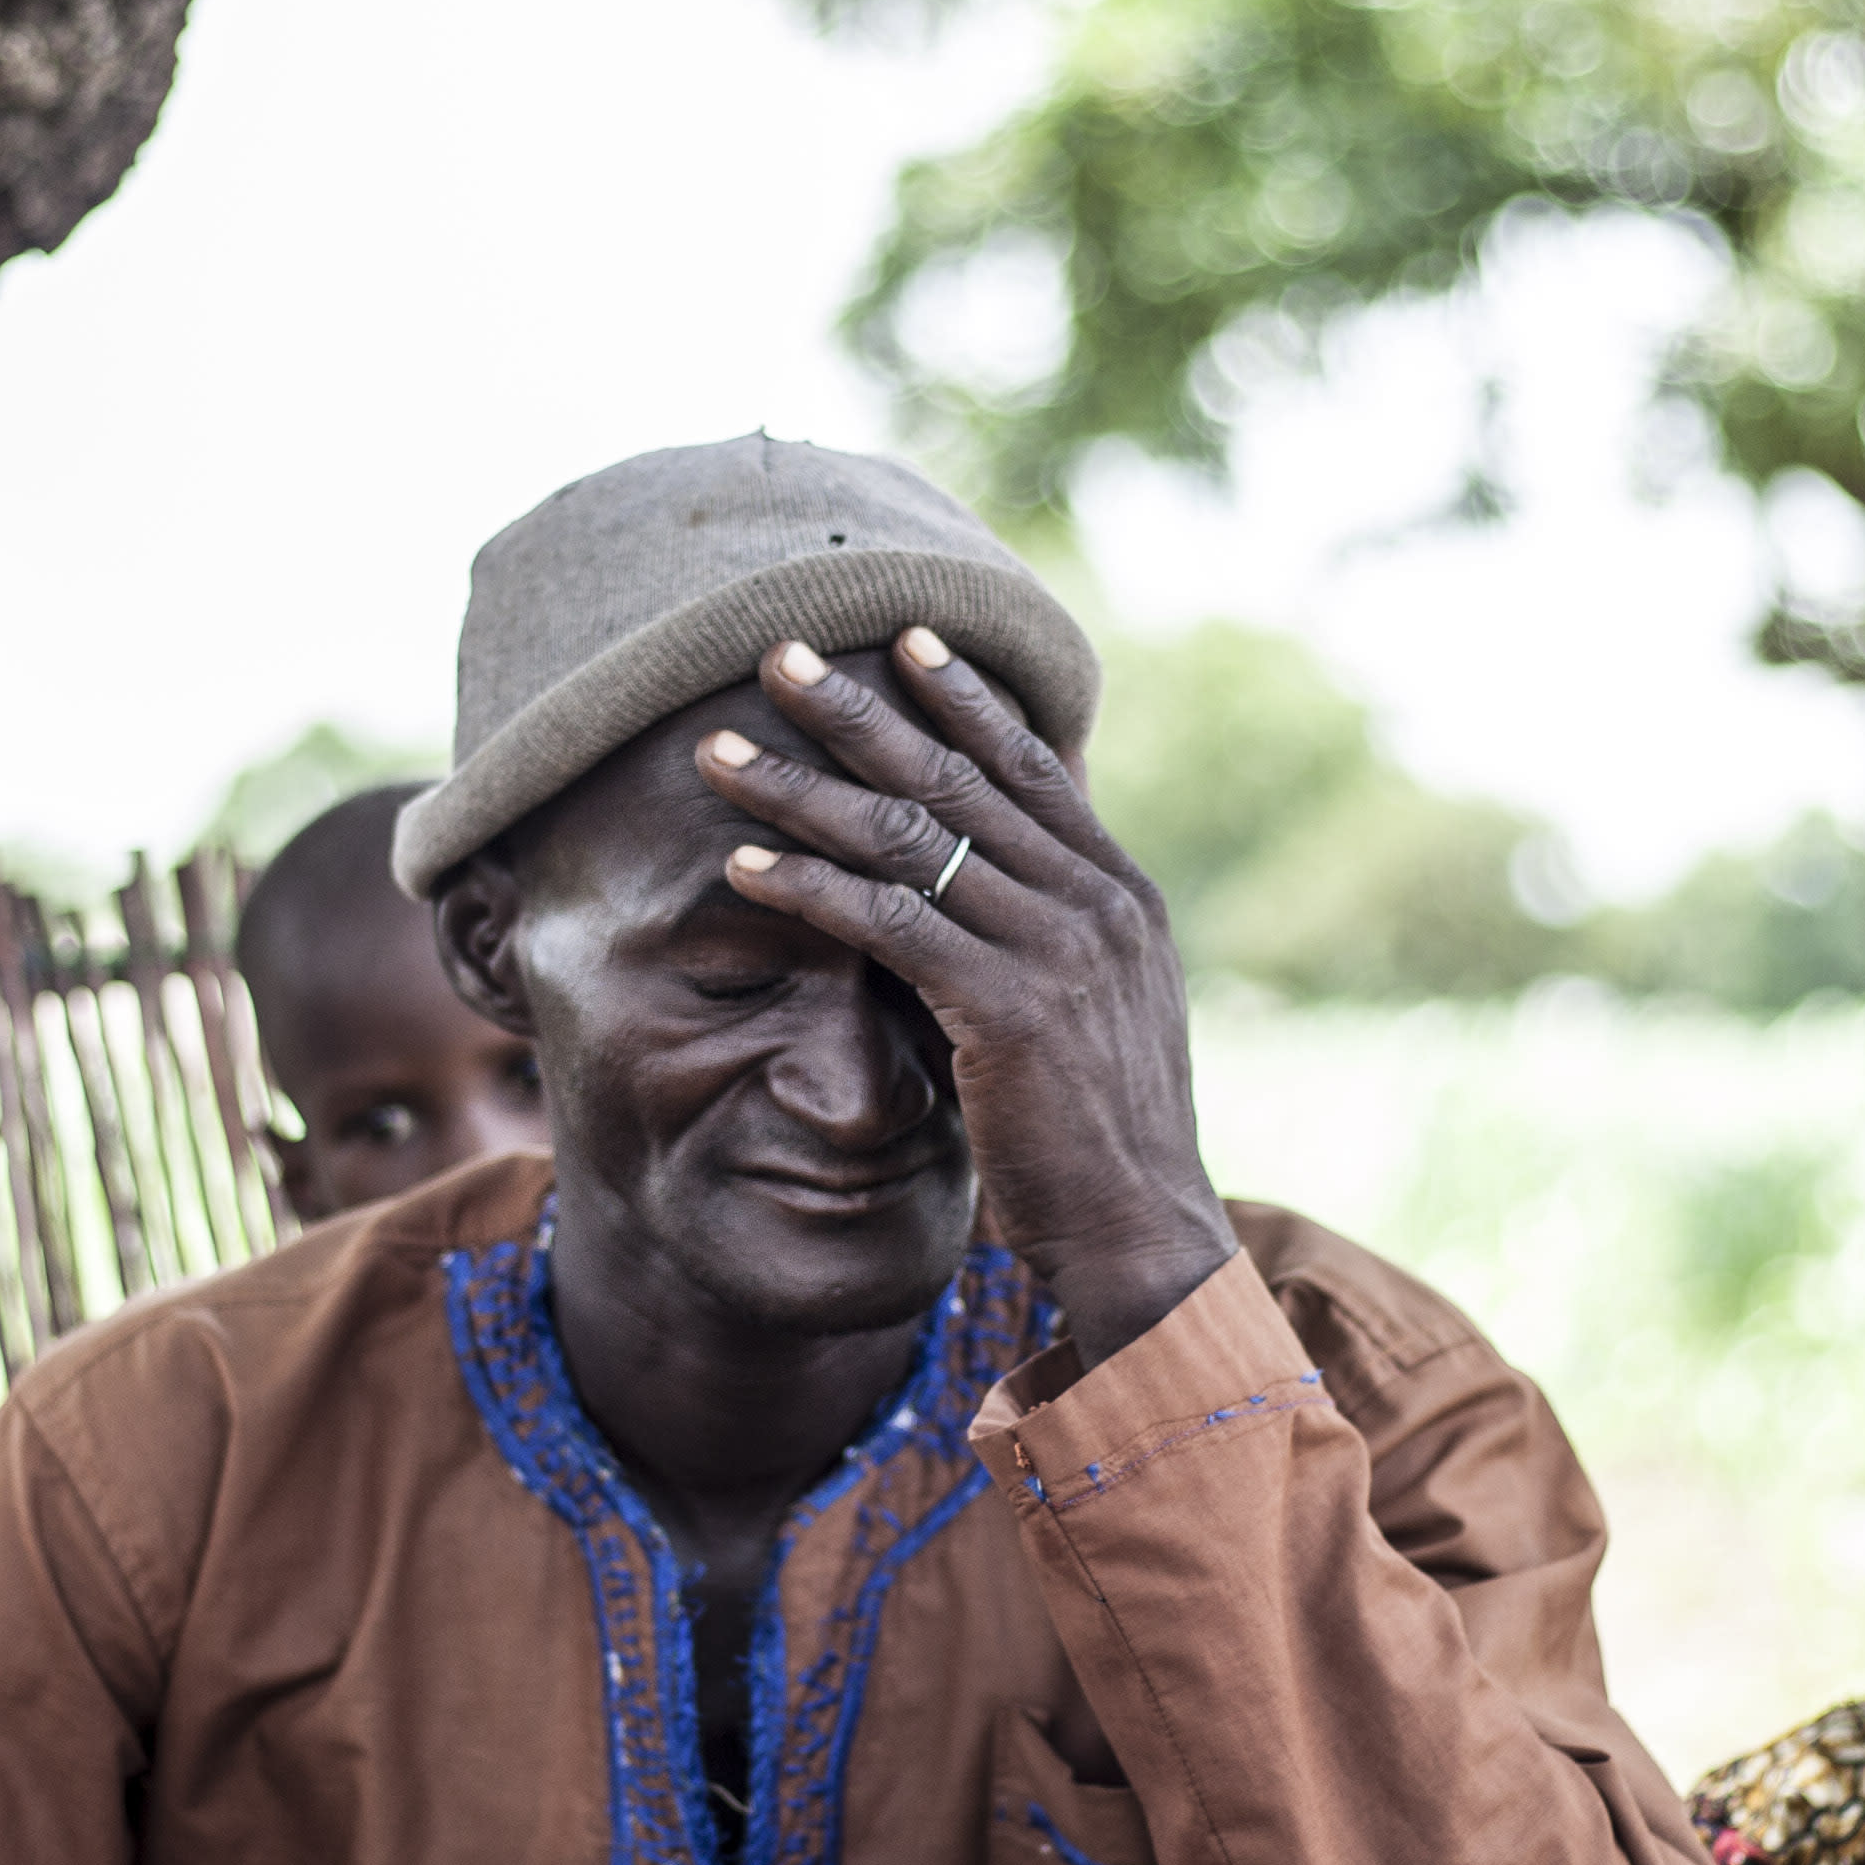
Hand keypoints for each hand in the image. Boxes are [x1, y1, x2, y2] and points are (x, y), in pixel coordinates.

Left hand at [702, 629, 1237, 1365]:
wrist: (1141, 1227)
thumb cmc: (1097, 1131)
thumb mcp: (1091, 1010)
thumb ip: (1041, 935)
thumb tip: (976, 884)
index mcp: (1119, 895)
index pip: (1033, 767)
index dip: (964, 699)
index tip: (904, 637)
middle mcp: (1095, 904)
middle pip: (960, 778)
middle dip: (862, 710)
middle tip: (780, 654)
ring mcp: (1057, 950)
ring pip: (911, 837)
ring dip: (805, 787)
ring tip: (723, 752)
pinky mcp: (1007, 1008)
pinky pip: (890, 924)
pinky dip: (812, 887)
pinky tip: (747, 865)